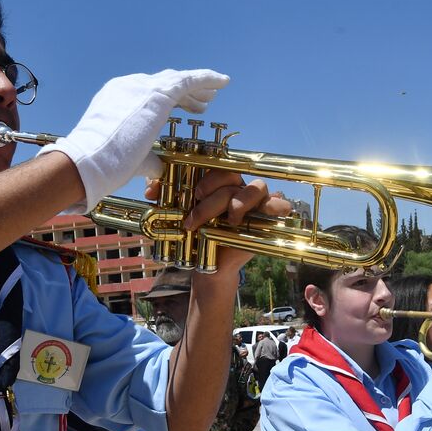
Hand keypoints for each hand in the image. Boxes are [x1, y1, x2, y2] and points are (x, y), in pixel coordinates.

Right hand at [43, 69, 229, 213]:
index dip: (169, 101)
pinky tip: (223, 82)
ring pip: (177, 80)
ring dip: (197, 86)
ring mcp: (142, 87)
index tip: (183, 108)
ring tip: (215, 92)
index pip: (148, 94)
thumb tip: (160, 169)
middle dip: (184, 93)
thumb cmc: (104, 164)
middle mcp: (128, 86)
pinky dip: (207, 78)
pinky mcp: (158, 93)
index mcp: (116, 98)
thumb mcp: (130, 158)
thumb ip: (147, 159)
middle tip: (201, 102)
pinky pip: (189, 80)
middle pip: (164, 83)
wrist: (90, 157)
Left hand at [163, 172, 293, 276]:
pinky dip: (276, 206)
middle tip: (197, 214)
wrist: (207, 263)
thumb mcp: (175, 215)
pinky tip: (262, 216)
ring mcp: (255, 202)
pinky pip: (280, 204)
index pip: (217, 167)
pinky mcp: (267, 217)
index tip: (194, 194)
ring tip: (228, 221)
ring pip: (254, 188)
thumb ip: (163, 197)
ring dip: (238, 203)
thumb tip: (151, 189)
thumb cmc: (195, 235)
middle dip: (213, 195)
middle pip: (232, 177)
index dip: (207, 178)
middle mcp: (237, 188)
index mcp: (218, 183)